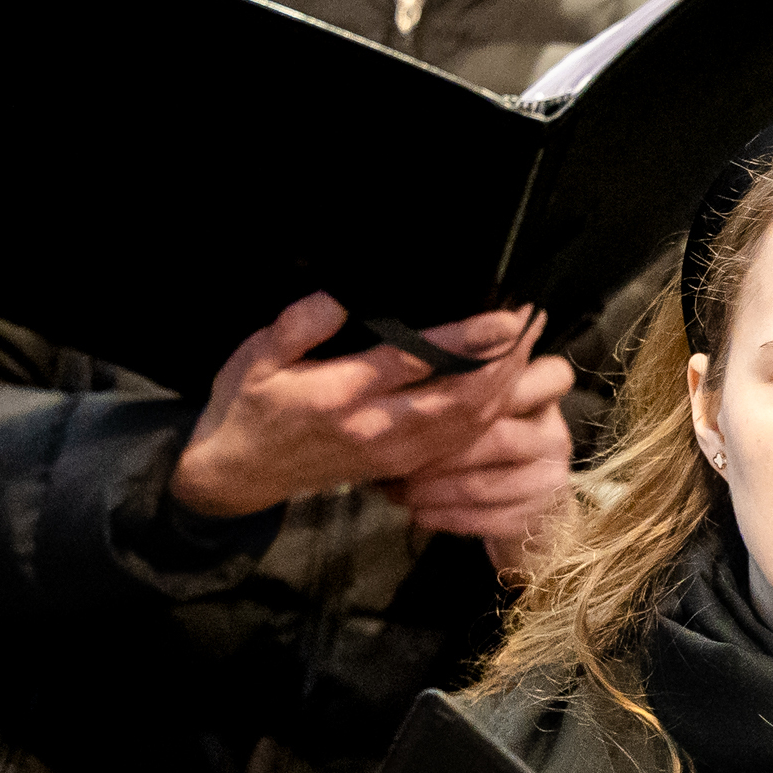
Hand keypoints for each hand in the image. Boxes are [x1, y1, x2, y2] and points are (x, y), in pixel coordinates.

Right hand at [170, 292, 545, 518]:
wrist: (239, 474)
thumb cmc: (248, 405)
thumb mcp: (255, 357)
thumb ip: (298, 326)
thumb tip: (337, 298)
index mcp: (340, 395)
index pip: (416, 363)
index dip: (467, 340)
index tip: (505, 317)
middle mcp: (376, 428)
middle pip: (460, 397)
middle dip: (504, 360)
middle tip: (533, 321)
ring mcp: (395, 453)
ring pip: (468, 422)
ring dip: (506, 385)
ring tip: (530, 345)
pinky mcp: (404, 466)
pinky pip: (460, 442)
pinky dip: (491, 413)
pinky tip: (508, 386)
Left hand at [381, 349, 576, 577]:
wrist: (533, 502)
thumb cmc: (492, 438)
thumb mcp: (490, 403)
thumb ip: (463, 387)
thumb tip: (394, 379)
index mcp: (546, 395)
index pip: (550, 375)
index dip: (498, 384)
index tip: (445, 392)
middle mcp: (554, 435)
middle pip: (498, 439)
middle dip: (439, 452)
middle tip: (397, 457)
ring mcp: (551, 479)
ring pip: (483, 485)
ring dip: (432, 490)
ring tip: (397, 489)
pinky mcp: (537, 517)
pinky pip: (484, 520)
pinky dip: (444, 517)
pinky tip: (418, 512)